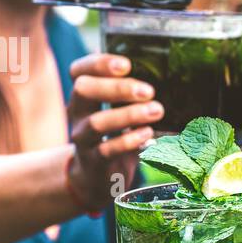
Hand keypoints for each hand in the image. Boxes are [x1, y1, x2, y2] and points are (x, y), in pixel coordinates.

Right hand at [66, 53, 163, 205]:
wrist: (98, 178)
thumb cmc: (114, 137)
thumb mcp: (119, 113)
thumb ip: (131, 98)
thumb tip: (163, 78)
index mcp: (84, 96)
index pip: (78, 71)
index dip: (98, 63)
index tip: (126, 64)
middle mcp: (77, 113)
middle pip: (84, 90)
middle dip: (117, 87)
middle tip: (149, 91)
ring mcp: (83, 138)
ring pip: (98, 122)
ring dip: (129, 115)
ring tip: (156, 110)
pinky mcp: (93, 161)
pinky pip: (107, 149)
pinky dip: (130, 140)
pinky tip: (148, 134)